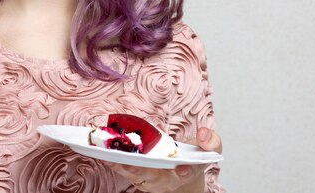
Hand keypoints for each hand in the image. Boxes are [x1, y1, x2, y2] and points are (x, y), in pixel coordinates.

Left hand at [107, 127, 221, 192]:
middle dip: (142, 170)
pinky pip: (125, 171)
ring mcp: (151, 180)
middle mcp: (167, 180)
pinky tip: (104, 153)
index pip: (186, 173)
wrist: (184, 171)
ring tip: (109, 155)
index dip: (184, 171)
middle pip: (155, 178)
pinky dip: (114, 163)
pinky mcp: (139, 176)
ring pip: (136, 175)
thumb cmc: (195, 158)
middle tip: (131, 163)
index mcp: (187, 172)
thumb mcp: (211, 149)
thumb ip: (211, 141)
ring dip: (122, 166)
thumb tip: (203, 133)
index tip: (180, 168)